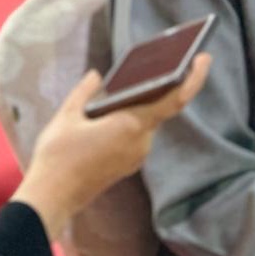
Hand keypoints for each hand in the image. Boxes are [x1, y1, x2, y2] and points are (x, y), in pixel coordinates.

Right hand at [10, 53, 210, 238]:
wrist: (51, 198)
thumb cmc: (58, 155)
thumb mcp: (67, 115)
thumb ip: (85, 91)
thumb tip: (97, 75)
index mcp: (132, 125)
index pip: (174, 99)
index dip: (193, 78)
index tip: (203, 58)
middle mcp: (141, 142)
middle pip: (159, 107)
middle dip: (159, 85)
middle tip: (159, 60)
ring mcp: (136, 155)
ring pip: (146, 120)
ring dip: (141, 102)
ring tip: (127, 82)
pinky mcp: (128, 163)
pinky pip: (137, 133)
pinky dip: (132, 117)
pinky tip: (115, 108)